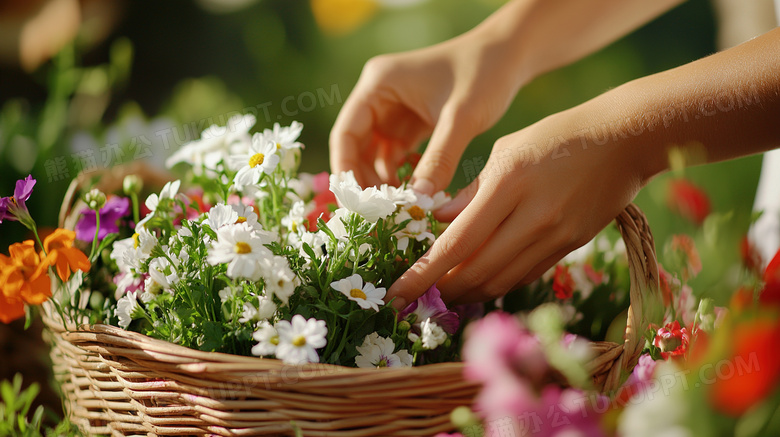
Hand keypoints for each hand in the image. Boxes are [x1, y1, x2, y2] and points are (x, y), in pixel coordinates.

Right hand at [329, 29, 526, 192]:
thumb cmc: (485, 73)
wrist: (511, 55)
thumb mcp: (462, 117)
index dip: (345, 170)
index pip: (346, 133)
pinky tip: (414, 192)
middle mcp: (379, 94)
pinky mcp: (411, 120)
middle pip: (356, 146)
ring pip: (374, 154)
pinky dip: (400, 174)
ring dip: (382, 181)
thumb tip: (418, 200)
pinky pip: (395, 153)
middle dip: (363, 181)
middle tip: (376, 216)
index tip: (356, 204)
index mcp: (379, 83)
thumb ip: (440, 158)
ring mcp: (394, 108)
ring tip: (396, 209)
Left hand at [386, 108, 645, 306]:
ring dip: (467, 292)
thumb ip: (471, 191)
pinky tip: (479, 282)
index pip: (455, 244)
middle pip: (476, 272)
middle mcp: (531, 217)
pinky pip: (525, 275)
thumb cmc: (557, 136)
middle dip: (440, 291)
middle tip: (415, 297)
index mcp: (508, 185)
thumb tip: (438, 221)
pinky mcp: (571, 246)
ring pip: (500, 281)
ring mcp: (555, 236)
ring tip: (443, 293)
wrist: (624, 139)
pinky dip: (497, 283)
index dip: (423, 274)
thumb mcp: (506, 149)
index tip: (397, 293)